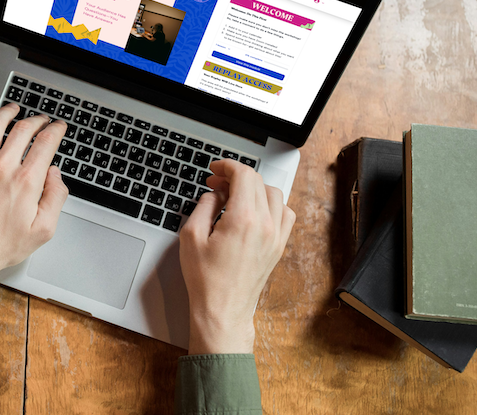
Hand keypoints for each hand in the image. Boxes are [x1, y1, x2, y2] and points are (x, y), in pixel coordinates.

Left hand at [0, 102, 68, 288]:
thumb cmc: (1, 245)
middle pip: (23, 130)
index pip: (46, 143)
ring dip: (7, 112)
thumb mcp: (43, 230)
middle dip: (37, 120)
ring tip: (14, 109)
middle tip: (41, 121)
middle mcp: (3, 168)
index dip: (56, 131)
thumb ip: (55, 198)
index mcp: (26, 182)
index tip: (58, 128)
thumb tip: (56, 175)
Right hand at [179, 159, 294, 354]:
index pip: (244, 176)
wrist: (223, 311)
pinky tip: (254, 211)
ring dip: (254, 188)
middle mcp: (265, 225)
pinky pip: (285, 214)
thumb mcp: (191, 236)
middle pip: (258, 182)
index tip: (215, 169)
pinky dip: (271, 205)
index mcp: (243, 220)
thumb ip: (203, 206)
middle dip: (236, 176)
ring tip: (234, 195)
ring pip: (274, 194)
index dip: (227, 166)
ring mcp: (276, 236)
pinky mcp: (279, 247)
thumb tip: (214, 194)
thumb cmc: (206, 280)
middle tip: (216, 183)